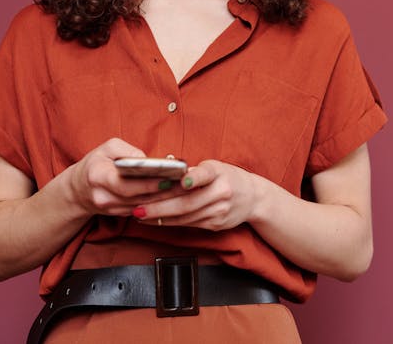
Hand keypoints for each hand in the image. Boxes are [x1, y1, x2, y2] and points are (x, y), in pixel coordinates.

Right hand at [61, 138, 177, 216]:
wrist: (79, 189)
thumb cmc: (97, 163)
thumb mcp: (108, 148)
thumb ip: (127, 151)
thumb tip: (148, 161)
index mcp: (98, 176)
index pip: (124, 184)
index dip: (147, 183)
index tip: (167, 178)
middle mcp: (103, 197)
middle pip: (137, 198)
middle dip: (162, 191)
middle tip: (183, 184)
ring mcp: (110, 209)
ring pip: (142, 206)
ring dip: (163, 199)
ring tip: (183, 189)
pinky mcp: (119, 214)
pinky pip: (141, 210)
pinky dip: (157, 203)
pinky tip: (173, 195)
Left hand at [136, 160, 263, 231]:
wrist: (253, 198)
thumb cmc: (228, 178)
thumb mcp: (215, 167)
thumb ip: (193, 172)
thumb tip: (163, 174)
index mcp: (219, 173)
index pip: (205, 174)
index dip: (193, 178)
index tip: (182, 181)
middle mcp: (221, 192)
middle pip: (187, 202)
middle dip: (159, 207)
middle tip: (138, 207)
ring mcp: (219, 211)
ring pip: (185, 216)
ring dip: (160, 217)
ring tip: (140, 215)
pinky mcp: (215, 224)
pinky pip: (188, 224)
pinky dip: (170, 222)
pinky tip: (155, 220)